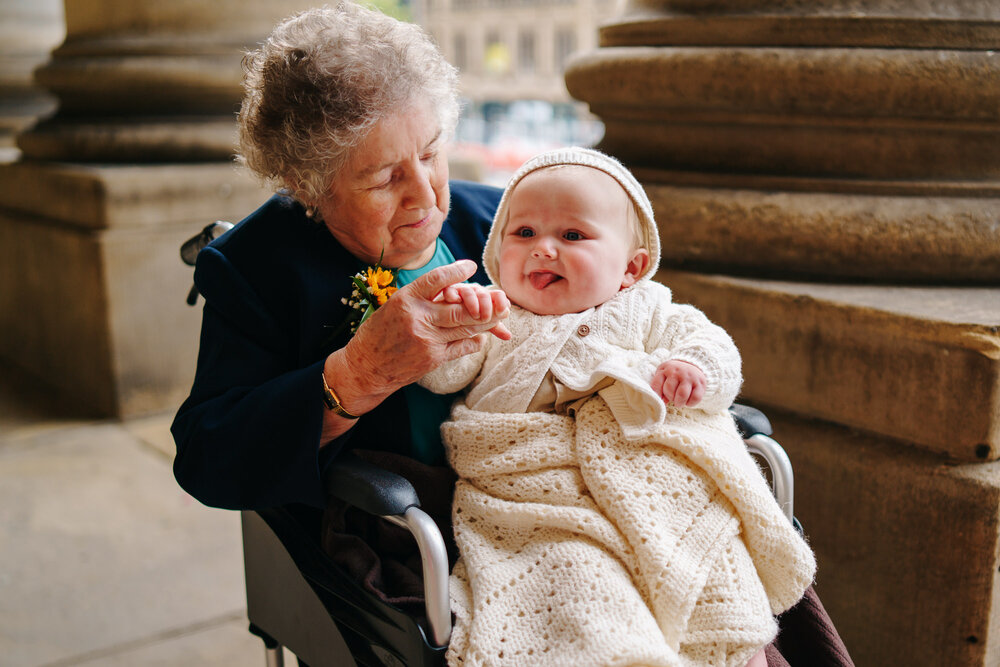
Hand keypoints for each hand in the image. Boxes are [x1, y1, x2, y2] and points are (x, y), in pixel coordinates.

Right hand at [333, 260, 509, 402]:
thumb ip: (422, 298)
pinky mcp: (433, 358)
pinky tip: (482, 335)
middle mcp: (418, 317)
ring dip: (487, 321)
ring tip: (500, 314)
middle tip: (501, 298)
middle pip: (460, 308)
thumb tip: (456, 288)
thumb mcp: (395, 306)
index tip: (470, 267)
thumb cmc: (380, 332)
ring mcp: (427, 340)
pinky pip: (462, 347)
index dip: (456, 272)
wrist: (366, 367)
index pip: (436, 279)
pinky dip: (475, 339)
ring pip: (466, 327)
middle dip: (485, 303)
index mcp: (405, 299)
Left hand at [651, 360, 706, 406]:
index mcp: (665, 369)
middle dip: (670, 398)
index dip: (657, 395)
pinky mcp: (701, 383)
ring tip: (680, 402)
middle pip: (669, 390)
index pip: (656, 385)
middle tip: (673, 398)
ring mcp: (689, 377)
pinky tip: (688, 401)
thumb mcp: (664, 375)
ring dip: (680, 402)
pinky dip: (691, 403)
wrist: (692, 364)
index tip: (661, 398)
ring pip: (682, 395)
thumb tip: (662, 401)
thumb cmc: (674, 374)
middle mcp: (677, 372)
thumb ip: (659, 387)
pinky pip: (695, 398)